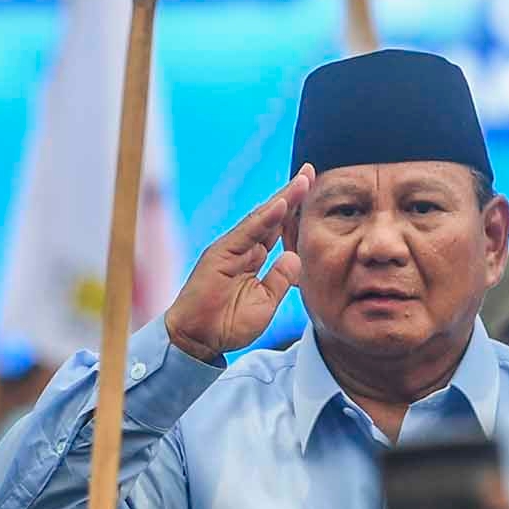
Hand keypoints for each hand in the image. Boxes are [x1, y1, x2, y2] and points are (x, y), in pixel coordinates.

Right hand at [163, 166, 310, 361]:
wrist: (197, 339)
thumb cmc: (227, 324)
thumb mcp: (265, 303)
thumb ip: (280, 279)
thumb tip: (295, 256)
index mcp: (253, 257)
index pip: (277, 227)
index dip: (294, 209)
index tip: (311, 187)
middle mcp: (242, 247)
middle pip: (270, 216)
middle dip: (290, 193)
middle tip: (309, 170)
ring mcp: (230, 249)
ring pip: (260, 218)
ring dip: (282, 199)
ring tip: (302, 179)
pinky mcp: (220, 255)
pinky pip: (247, 233)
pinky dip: (265, 218)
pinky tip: (282, 204)